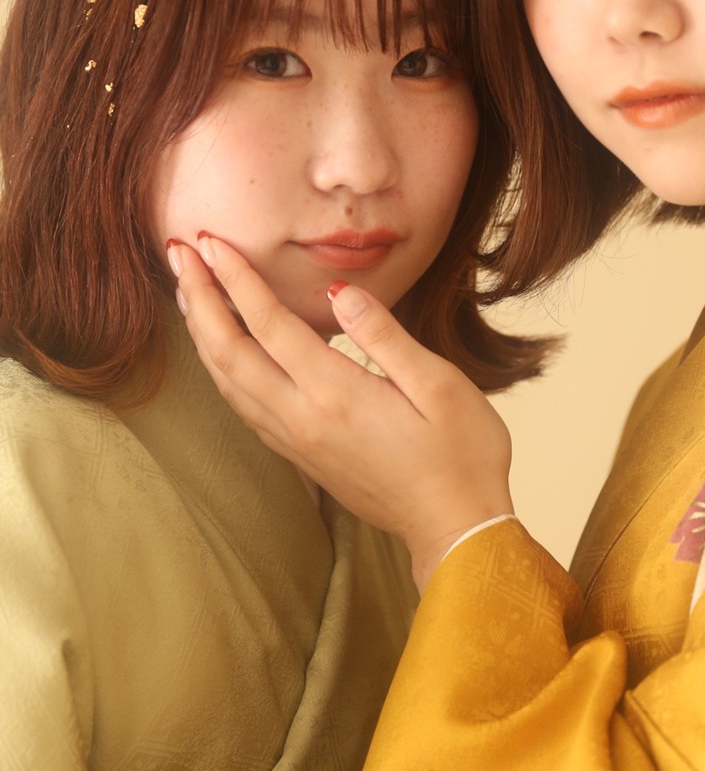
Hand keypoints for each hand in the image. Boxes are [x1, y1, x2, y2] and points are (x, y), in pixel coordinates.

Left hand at [170, 237, 513, 587]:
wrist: (456, 529)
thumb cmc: (461, 454)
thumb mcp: (439, 385)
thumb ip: (384, 334)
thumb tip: (338, 291)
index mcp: (335, 393)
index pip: (268, 324)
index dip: (236, 278)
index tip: (211, 241)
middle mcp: (303, 418)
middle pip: (228, 351)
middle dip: (199, 297)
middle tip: (177, 252)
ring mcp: (297, 442)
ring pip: (227, 382)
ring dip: (202, 333)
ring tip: (187, 291)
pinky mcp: (301, 457)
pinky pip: (244, 407)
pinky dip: (221, 369)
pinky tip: (220, 351)